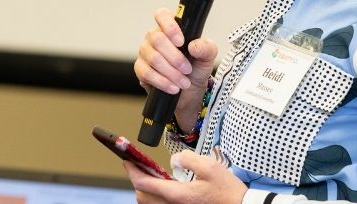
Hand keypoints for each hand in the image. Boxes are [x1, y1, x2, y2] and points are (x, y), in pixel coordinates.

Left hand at [124, 151, 246, 203]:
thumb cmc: (227, 192)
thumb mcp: (210, 167)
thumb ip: (188, 159)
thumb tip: (174, 159)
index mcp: (178, 195)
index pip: (145, 184)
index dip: (133, 171)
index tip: (128, 161)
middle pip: (142, 197)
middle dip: (137, 181)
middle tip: (138, 166)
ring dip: (146, 190)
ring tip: (151, 175)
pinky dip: (156, 197)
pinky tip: (165, 186)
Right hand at [134, 8, 217, 130]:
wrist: (189, 92)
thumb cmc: (196, 68)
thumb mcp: (207, 58)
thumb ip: (206, 48)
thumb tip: (194, 46)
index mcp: (170, 28)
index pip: (162, 15)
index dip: (169, 27)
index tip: (181, 42)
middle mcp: (154, 37)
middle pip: (157, 39)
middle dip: (175, 58)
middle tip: (187, 69)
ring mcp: (145, 52)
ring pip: (153, 58)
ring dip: (171, 73)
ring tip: (184, 82)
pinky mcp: (140, 69)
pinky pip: (146, 73)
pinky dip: (162, 82)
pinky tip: (173, 87)